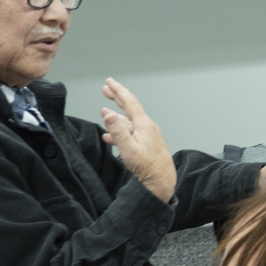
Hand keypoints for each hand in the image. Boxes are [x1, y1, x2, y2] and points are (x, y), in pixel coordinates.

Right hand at [99, 78, 176, 202]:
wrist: (161, 182)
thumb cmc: (148, 167)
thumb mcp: (128, 148)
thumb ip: (117, 131)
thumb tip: (108, 113)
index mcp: (144, 125)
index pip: (129, 102)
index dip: (118, 90)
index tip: (109, 82)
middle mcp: (147, 128)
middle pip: (130, 108)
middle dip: (117, 98)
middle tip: (106, 89)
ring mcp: (147, 136)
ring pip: (128, 122)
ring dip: (115, 117)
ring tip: (104, 111)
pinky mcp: (146, 145)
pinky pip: (130, 134)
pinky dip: (119, 132)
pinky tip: (110, 136)